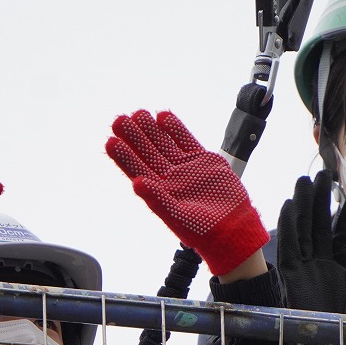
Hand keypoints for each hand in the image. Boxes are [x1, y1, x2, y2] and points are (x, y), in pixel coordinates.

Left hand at [106, 110, 267, 275]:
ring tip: (138, 114)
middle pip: (147, 153)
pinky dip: (175, 128)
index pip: (137, 170)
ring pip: (164, 144)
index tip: (111, 141)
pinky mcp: (203, 161)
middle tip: (119, 120)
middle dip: (134, 137)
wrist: (234, 229)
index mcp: (159, 192)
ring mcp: (186, 168)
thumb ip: (157, 199)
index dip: (124, 156)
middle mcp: (170, 178)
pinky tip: (163, 116)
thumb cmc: (204, 230)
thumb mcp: (177, 216)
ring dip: (151, 129)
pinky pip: (186, 140)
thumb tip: (136, 183)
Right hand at [276, 171, 345, 344]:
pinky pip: (289, 247)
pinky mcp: (289, 277)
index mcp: (340, 269)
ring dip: (305, 206)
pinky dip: (289, 227)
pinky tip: (292, 205)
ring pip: (303, 230)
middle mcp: (319, 265)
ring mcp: (303, 269)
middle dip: (322, 200)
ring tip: (307, 180)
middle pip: (320, 225)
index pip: (344, 233)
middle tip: (325, 173)